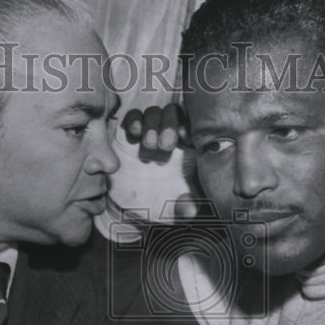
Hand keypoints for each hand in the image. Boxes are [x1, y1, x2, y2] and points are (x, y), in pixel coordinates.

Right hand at [119, 105, 198, 220]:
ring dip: (152, 124)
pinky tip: (133, 133)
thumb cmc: (161, 206)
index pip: (193, 128)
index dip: (189, 127)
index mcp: (188, 150)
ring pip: (155, 113)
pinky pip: (133, 117)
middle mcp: (170, 136)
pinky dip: (133, 120)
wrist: (133, 208)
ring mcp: (150, 132)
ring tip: (147, 145)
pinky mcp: (131, 133)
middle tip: (164, 146)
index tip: (184, 137)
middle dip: (169, 125)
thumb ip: (184, 208)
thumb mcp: (173, 210)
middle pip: (174, 115)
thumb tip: (190, 211)